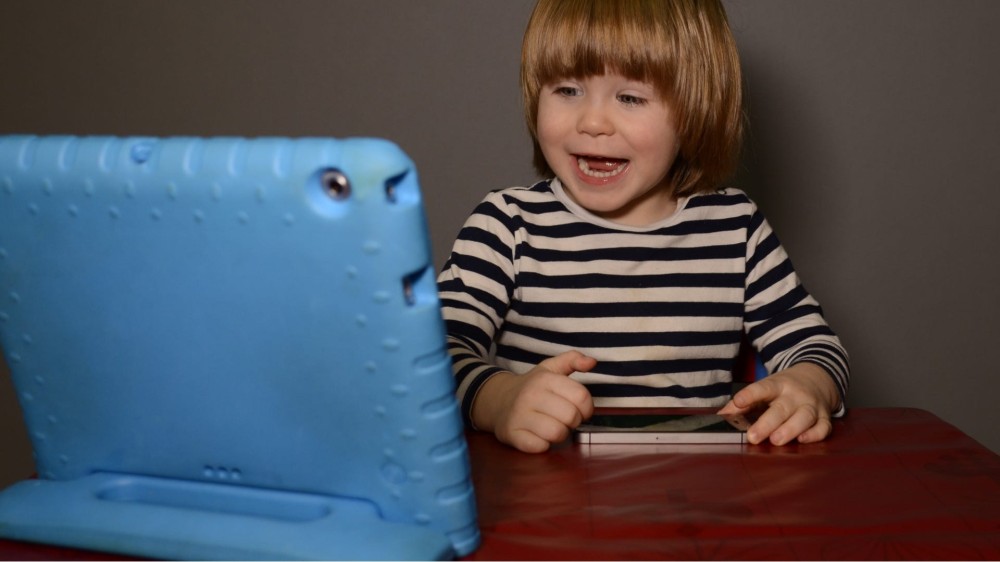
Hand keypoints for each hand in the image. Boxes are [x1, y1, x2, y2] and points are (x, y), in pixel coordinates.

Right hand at [471, 350, 596, 452]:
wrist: (497, 400)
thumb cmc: (531, 387)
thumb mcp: (550, 368)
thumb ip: (573, 360)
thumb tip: (592, 362)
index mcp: (544, 379)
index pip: (581, 396)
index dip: (587, 408)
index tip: (580, 410)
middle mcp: (530, 395)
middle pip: (571, 416)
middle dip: (572, 422)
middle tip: (563, 419)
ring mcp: (519, 415)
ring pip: (557, 433)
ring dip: (560, 434)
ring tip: (552, 427)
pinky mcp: (512, 434)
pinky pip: (540, 447)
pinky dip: (544, 445)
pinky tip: (539, 436)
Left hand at [718, 362, 839, 444]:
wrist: (817, 378)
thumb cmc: (784, 389)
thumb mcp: (765, 389)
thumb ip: (745, 402)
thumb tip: (723, 416)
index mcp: (777, 385)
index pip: (763, 388)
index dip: (750, 395)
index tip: (738, 402)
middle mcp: (795, 394)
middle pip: (782, 408)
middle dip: (767, 423)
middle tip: (753, 437)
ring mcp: (812, 405)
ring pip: (804, 417)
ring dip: (790, 429)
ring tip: (776, 441)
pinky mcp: (825, 416)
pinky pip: (823, 427)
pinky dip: (815, 434)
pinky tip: (802, 440)